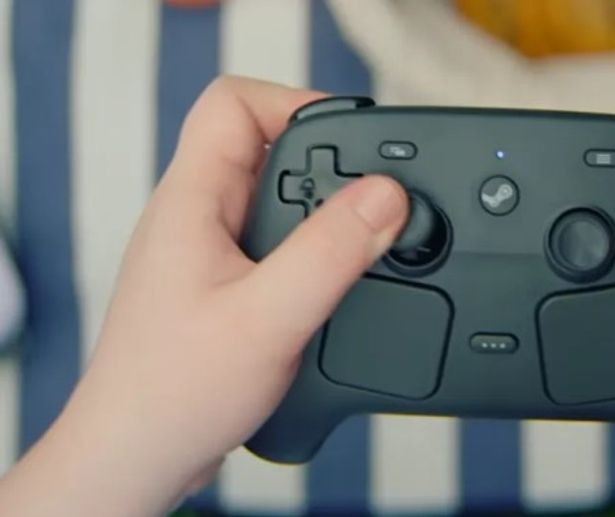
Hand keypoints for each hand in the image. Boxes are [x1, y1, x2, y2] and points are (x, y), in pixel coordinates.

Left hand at [0, 77, 407, 515]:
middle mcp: (197, 216)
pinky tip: (335, 282)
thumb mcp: (266, 318)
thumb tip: (385, 197)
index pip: (235, 103)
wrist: (140, 456)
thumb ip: (329, 254)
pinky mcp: (225, 283)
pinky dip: (314, 250)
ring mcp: (209, 250)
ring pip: (276, 196)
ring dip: (324, 211)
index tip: (356, 139)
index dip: (298, 103)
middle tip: (374, 200)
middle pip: (266, 144)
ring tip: (362, 242)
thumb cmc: (172, 394)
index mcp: (191, 201)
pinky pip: (277, 241)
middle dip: (328, 163)